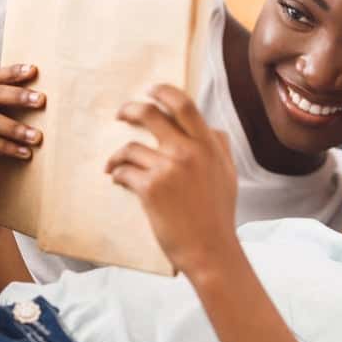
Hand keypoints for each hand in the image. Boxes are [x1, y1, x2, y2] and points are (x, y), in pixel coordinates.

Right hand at [0, 64, 44, 206]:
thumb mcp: (7, 127)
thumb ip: (17, 111)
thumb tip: (47, 99)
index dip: (13, 73)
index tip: (34, 70)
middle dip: (18, 96)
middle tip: (41, 101)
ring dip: (16, 128)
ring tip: (37, 137)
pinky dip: (7, 147)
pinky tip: (25, 154)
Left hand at [106, 84, 238, 279]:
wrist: (211, 250)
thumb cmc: (218, 215)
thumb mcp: (228, 174)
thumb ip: (219, 147)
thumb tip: (210, 128)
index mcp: (208, 146)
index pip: (184, 105)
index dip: (164, 92)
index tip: (151, 90)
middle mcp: (188, 152)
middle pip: (150, 114)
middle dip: (130, 110)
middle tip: (121, 114)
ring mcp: (168, 169)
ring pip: (131, 147)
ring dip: (117, 155)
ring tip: (114, 164)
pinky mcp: (150, 189)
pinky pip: (124, 172)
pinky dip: (118, 174)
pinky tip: (118, 180)